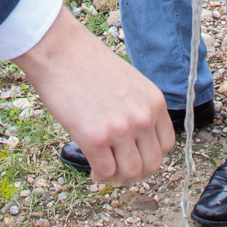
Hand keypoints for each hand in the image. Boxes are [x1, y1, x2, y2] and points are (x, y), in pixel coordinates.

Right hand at [13, 7, 173, 182]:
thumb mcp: (128, 81)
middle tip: (119, 168)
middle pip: (152, 165)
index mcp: (154, 100)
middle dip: (135, 172)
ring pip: (130, 174)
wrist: (59, 49)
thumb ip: (137, 108)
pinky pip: (105, 173)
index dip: (150, 155)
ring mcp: (120, 129)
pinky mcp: (95, 139)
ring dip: (117, 177)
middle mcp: (142, 117)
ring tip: (104, 169)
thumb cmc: (87, 62)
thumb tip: (135, 141)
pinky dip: (99, 176)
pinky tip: (92, 168)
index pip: (167, 145)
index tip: (136, 156)